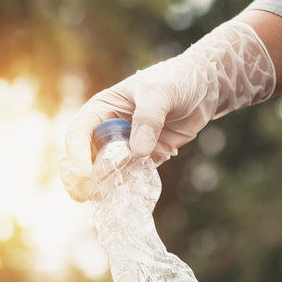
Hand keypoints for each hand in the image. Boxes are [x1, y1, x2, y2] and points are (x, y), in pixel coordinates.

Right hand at [60, 21, 275, 200]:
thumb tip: (137, 152)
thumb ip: (148, 119)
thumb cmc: (176, 80)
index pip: (79, 132)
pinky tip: (124, 199)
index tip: (83, 173)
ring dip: (101, 187)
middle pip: (85, 156)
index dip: (77, 153)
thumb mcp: (159, 93)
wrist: (204, 87)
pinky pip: (130, 176)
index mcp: (102, 109)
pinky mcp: (144, 158)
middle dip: (81, 177)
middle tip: (83, 195)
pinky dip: (125, 188)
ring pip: (105, 170)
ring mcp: (125, 146)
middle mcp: (108, 129)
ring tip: (100, 201)